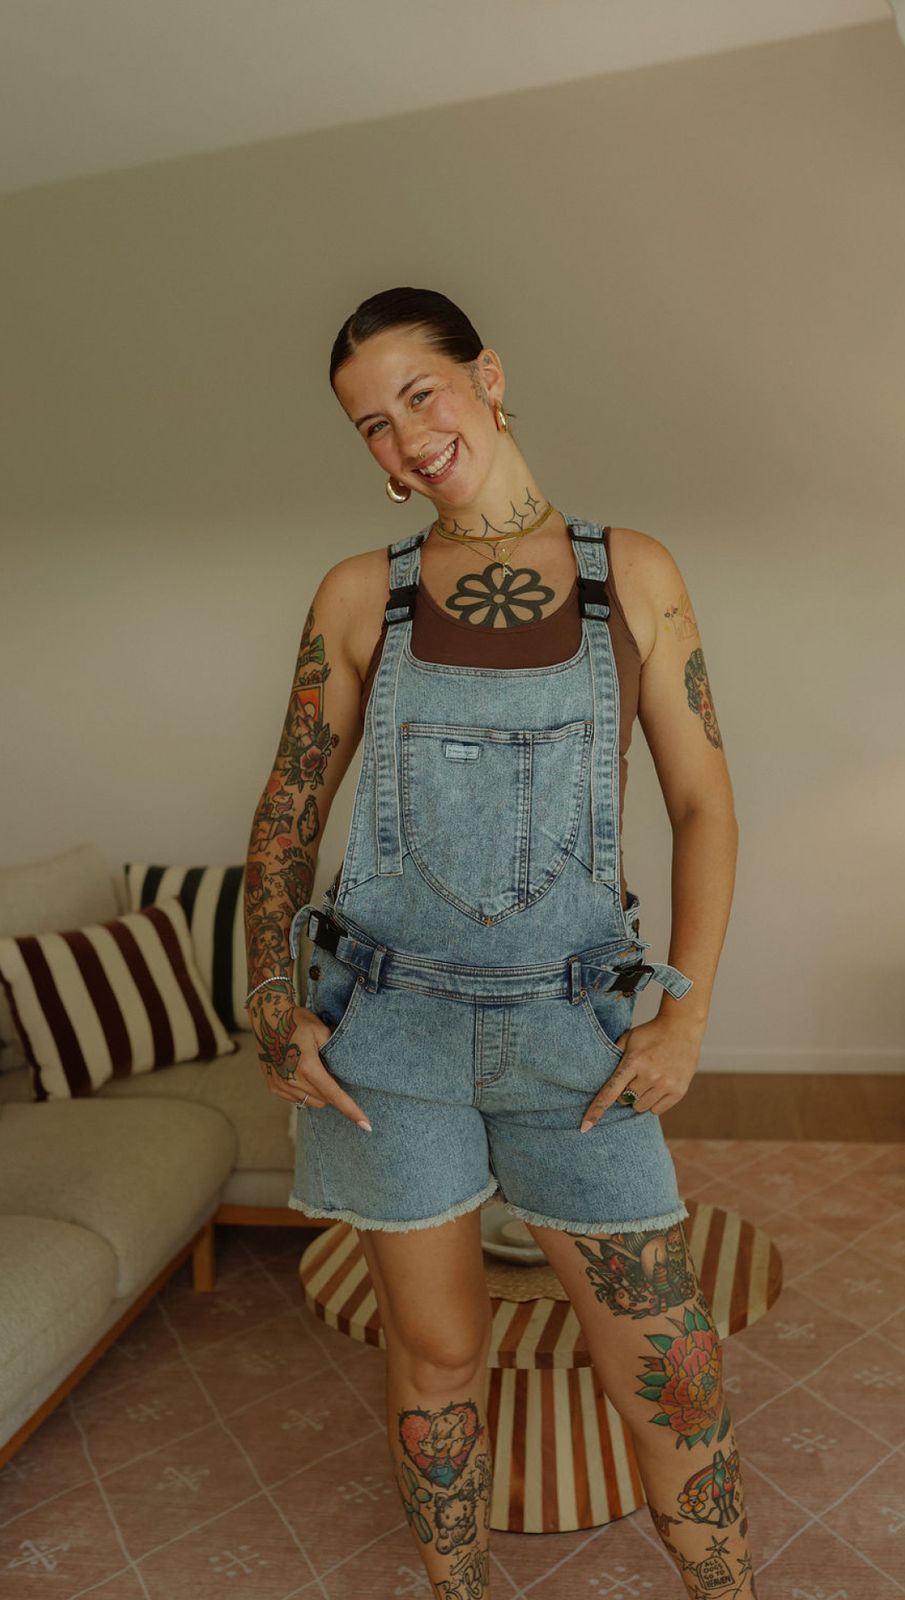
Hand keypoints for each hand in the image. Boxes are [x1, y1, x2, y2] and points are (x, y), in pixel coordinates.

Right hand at [247, 986, 371, 1129]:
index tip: (366, 1126)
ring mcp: (281, 1086)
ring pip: (311, 1101)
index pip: (335, 1095)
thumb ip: (336, 1050)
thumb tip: (347, 1068)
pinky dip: (304, 1090)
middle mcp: (293, 1080)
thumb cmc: (296, 1021)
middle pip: (325, 1100)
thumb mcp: (321, 1029)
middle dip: (332, 1090)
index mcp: (308, 1067)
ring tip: (313, 1069)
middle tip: (329, 1069)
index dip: (352, 1110)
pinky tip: (300, 1072)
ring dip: (318, 1092)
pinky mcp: (274, 1087)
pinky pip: (297, 1098)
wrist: (266, 1019)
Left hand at [579, 1013, 704, 1128]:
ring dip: (639, 1099)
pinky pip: (657, 1110)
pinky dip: (653, 1103)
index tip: (585, 1127)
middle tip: (632, 1079)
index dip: (596, 1110)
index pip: (610, 1091)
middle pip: (625, 1101)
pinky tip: (657, 1086)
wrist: (682, 1028)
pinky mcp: (679, 1091)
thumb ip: (613, 1055)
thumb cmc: (651, 1033)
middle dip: (624, 1093)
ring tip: (646, 1081)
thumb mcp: (629, 1038)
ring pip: (640, 1108)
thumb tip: (597, 1075)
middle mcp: (650, 1075)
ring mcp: (666, 1084)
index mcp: (634, 1061)